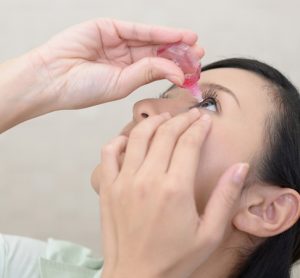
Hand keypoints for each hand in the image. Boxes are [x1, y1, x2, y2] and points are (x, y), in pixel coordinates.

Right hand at [29, 18, 202, 109]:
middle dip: (178, 53)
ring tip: (193, 43)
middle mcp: (124, 59)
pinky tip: (176, 36)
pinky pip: (137, 30)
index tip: (194, 71)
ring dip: (172, 41)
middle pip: (157, 54)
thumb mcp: (121, 85)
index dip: (175, 69)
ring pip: (150, 40)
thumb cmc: (82, 89)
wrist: (52, 78)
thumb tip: (176, 70)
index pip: (156, 70)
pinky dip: (157, 33)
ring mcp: (116, 43)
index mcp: (126, 76)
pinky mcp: (108, 28)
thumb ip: (147, 73)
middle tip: (199, 54)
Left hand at [91, 109, 248, 277]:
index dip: (199, 126)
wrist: (135, 277)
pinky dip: (119, 140)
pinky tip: (130, 140)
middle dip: (180, 119)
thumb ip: (226, 197)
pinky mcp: (107, 188)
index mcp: (175, 189)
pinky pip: (108, 153)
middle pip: (165, 133)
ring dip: (153, 122)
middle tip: (189, 115)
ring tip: (164, 118)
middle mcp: (147, 179)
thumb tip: (240, 167)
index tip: (204, 119)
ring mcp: (123, 182)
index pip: (189, 142)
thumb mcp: (210, 233)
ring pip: (137, 136)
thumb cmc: (173, 259)